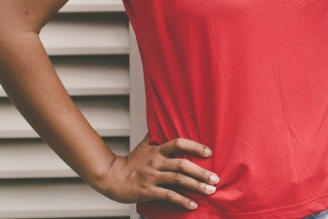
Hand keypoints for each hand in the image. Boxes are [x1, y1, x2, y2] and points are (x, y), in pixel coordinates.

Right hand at [94, 135, 217, 209]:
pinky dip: (182, 201)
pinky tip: (193, 205)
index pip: (178, 144)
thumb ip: (157, 136)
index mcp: (157, 151)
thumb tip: (166, 122)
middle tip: (216, 178)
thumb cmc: (131, 161)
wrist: (111, 177)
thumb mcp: (144, 145)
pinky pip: (168, 196)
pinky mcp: (148, 191)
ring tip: (210, 190)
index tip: (209, 152)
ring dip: (196, 186)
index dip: (195, 147)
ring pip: (178, 181)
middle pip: (182, 165)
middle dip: (201, 172)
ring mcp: (152, 177)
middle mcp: (156, 162)